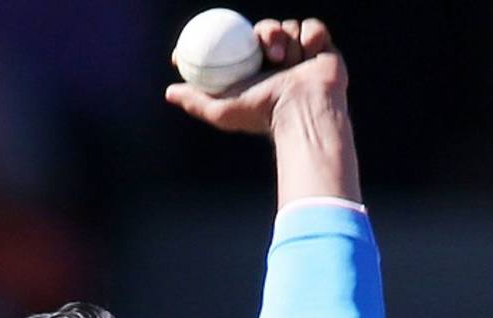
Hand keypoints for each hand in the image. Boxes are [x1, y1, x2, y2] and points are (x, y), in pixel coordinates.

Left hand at [165, 18, 346, 135]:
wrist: (302, 112)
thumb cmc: (262, 115)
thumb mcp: (221, 110)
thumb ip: (195, 101)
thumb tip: (168, 91)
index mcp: (257, 70)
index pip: (240, 44)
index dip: (229, 35)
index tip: (219, 33)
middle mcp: (279, 61)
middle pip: (266, 29)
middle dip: (266, 34)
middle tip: (266, 52)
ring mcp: (302, 54)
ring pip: (289, 26)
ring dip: (287, 40)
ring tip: (288, 62)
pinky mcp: (324, 49)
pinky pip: (313, 28)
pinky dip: (310, 37)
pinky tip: (308, 54)